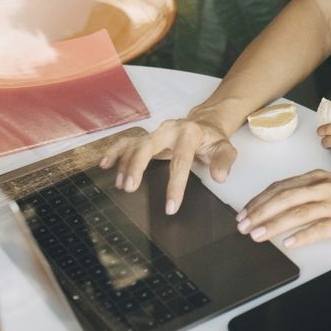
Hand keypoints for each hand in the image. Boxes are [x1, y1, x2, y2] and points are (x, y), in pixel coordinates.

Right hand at [98, 116, 237, 214]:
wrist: (204, 124)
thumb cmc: (212, 140)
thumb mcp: (224, 148)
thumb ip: (224, 161)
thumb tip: (219, 177)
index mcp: (189, 133)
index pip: (180, 160)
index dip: (175, 185)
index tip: (170, 207)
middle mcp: (169, 129)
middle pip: (148, 146)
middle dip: (137, 166)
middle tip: (130, 188)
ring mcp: (155, 132)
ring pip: (135, 144)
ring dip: (125, 164)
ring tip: (120, 184)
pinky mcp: (147, 136)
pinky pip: (127, 141)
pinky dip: (115, 151)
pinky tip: (105, 164)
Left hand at [235, 169, 330, 247]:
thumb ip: (310, 192)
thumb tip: (283, 204)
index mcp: (317, 178)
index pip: (280, 187)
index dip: (259, 200)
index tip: (244, 212)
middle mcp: (323, 188)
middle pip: (284, 198)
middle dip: (259, 212)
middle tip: (243, 225)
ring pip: (298, 212)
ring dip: (274, 224)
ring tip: (258, 235)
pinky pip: (321, 228)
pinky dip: (303, 236)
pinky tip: (290, 243)